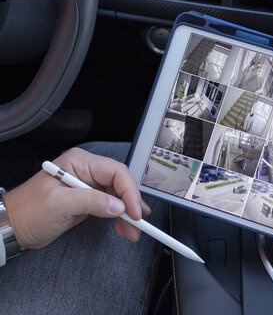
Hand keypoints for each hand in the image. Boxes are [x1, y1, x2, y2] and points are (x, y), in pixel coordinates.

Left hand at [2, 148, 150, 249]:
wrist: (12, 226)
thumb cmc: (28, 211)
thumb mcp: (59, 204)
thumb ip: (92, 201)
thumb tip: (118, 206)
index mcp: (79, 163)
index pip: (115, 172)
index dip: (129, 191)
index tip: (134, 211)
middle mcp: (87, 171)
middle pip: (120, 184)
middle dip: (131, 204)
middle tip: (137, 223)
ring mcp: (89, 185)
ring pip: (119, 196)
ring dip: (127, 214)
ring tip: (131, 231)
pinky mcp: (89, 199)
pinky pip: (111, 205)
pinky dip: (119, 217)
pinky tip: (123, 226)